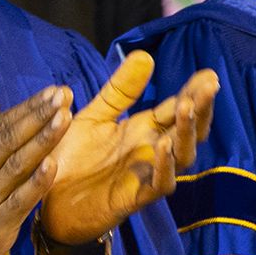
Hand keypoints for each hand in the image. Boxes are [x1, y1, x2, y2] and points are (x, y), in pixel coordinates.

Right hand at [0, 86, 72, 254]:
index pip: (0, 127)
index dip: (27, 108)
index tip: (53, 91)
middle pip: (9, 139)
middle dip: (38, 115)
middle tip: (63, 94)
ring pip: (16, 165)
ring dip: (41, 140)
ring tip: (64, 117)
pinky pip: (17, 202)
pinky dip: (35, 184)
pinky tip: (53, 165)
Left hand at [39, 53, 219, 244]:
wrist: (46, 201)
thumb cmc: (71, 159)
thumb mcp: (95, 116)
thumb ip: (120, 90)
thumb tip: (145, 54)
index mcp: (144, 129)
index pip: (178, 107)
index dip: (195, 91)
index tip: (208, 74)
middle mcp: (151, 150)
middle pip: (189, 130)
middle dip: (201, 107)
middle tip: (209, 85)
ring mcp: (146, 174)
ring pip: (182, 156)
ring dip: (187, 132)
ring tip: (186, 107)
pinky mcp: (133, 198)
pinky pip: (160, 184)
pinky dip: (165, 166)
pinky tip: (164, 145)